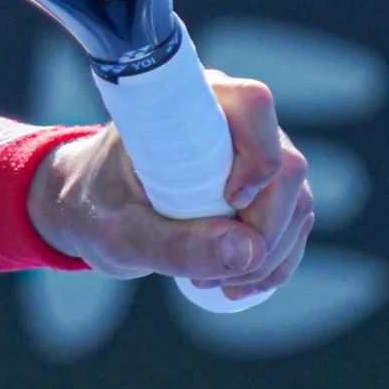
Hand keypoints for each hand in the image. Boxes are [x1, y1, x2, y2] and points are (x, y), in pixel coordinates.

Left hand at [28, 70, 314, 302]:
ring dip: (265, 256)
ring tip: (209, 282)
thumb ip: (175, 245)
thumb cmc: (96, 208)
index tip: (230, 203)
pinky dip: (273, 264)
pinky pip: (294, 226)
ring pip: (297, 203)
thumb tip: (249, 251)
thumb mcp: (120, 234)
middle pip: (286, 169)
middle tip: (210, 275)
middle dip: (261, 232)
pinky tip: (236, 285)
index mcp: (189, 105)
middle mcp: (232, 121)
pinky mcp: (266, 190)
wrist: (91, 211)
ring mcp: (256, 156)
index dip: (257, 156)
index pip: (252, 103)